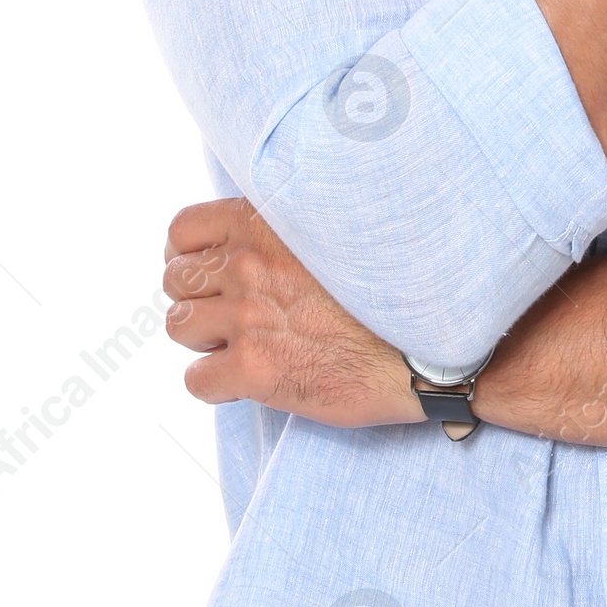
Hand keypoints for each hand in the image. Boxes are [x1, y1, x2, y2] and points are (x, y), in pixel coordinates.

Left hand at [162, 197, 424, 428]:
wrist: (431, 341)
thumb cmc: (397, 286)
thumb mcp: (343, 228)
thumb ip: (292, 227)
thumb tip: (263, 237)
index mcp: (269, 223)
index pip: (183, 229)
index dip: (187, 254)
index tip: (205, 270)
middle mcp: (250, 264)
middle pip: (176, 279)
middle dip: (196, 298)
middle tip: (227, 313)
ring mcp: (248, 317)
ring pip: (179, 326)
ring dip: (204, 338)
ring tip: (239, 344)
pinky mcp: (255, 369)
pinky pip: (197, 380)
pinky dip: (215, 384)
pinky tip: (246, 380)